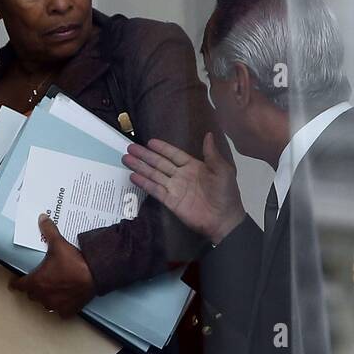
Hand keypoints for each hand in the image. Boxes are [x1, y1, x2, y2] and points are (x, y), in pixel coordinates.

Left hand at [10, 214, 95, 316]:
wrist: (94, 274)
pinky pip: (60, 312)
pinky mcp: (68, 311)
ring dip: (46, 298)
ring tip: (51, 291)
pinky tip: (65, 301)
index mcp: (36, 282)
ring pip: (45, 304)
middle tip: (38, 282)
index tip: (15, 282)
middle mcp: (43, 296)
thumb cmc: (74, 261)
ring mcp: (55, 305)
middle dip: (34, 289)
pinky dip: (61, 307)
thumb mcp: (58, 244)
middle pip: (32, 295)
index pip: (19, 286)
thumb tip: (42, 217)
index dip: (16, 284)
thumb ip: (48, 231)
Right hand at [123, 132, 244, 245]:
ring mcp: (175, 189)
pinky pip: (155, 190)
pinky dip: (144, 183)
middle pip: (160, 163)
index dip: (162, 148)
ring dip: (140, 167)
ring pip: (154, 175)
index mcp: (194, 166)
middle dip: (145, 156)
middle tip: (131, 147)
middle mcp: (181, 176)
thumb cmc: (226, 194)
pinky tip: (134, 176)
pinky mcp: (170, 201)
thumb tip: (209, 134)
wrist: (224, 220)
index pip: (174, 154)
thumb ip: (212, 153)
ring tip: (126, 159)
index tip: (150, 141)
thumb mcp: (222, 170)